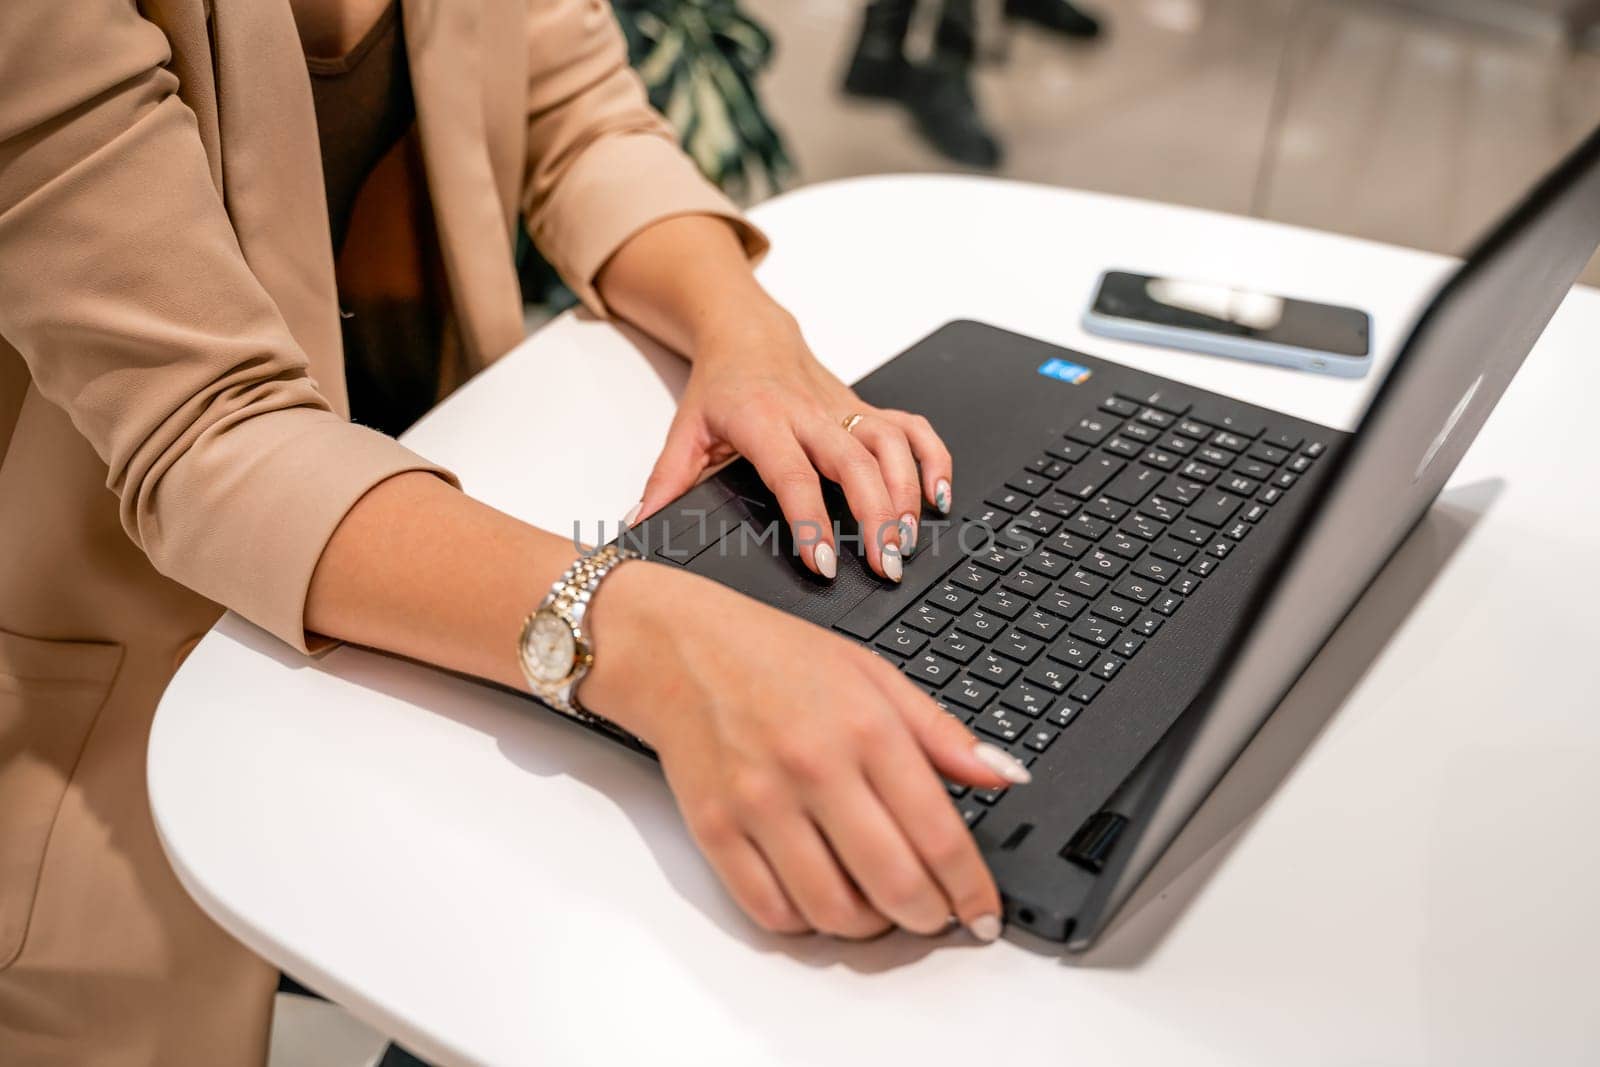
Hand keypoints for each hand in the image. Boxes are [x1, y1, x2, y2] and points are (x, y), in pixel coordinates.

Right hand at [581, 562, 1030, 940]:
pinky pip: (771, 911)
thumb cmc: (776, 659)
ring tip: (878, 908)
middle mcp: (814, 768)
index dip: (971, 890)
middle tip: (936, 916)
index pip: (939, 835)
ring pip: (833, 911)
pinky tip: (821, 900)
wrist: (681, 650)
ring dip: (869, 928)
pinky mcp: (715, 829)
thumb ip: (942, 733)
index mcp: (866, 727)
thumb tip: (1004, 775)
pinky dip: (806, 923)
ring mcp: (760, 803)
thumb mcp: (874, 674)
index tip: (983, 913)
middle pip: (893, 884)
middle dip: (928, 918)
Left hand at [630, 307, 952, 581]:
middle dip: (877, 516)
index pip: (793, 474)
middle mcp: (811, 412)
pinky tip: (940, 499)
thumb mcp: (684, 431)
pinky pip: (913, 428)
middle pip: (855, 462)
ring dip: (907, 493)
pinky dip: (934, 460)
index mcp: (763, 420)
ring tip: (908, 542)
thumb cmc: (720, 387)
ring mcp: (845, 408)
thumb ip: (665, 482)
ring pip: (890, 445)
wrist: (747, 332)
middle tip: (885, 565)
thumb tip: (639, 525)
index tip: (824, 562)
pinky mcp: (868, 407)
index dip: (811, 520)